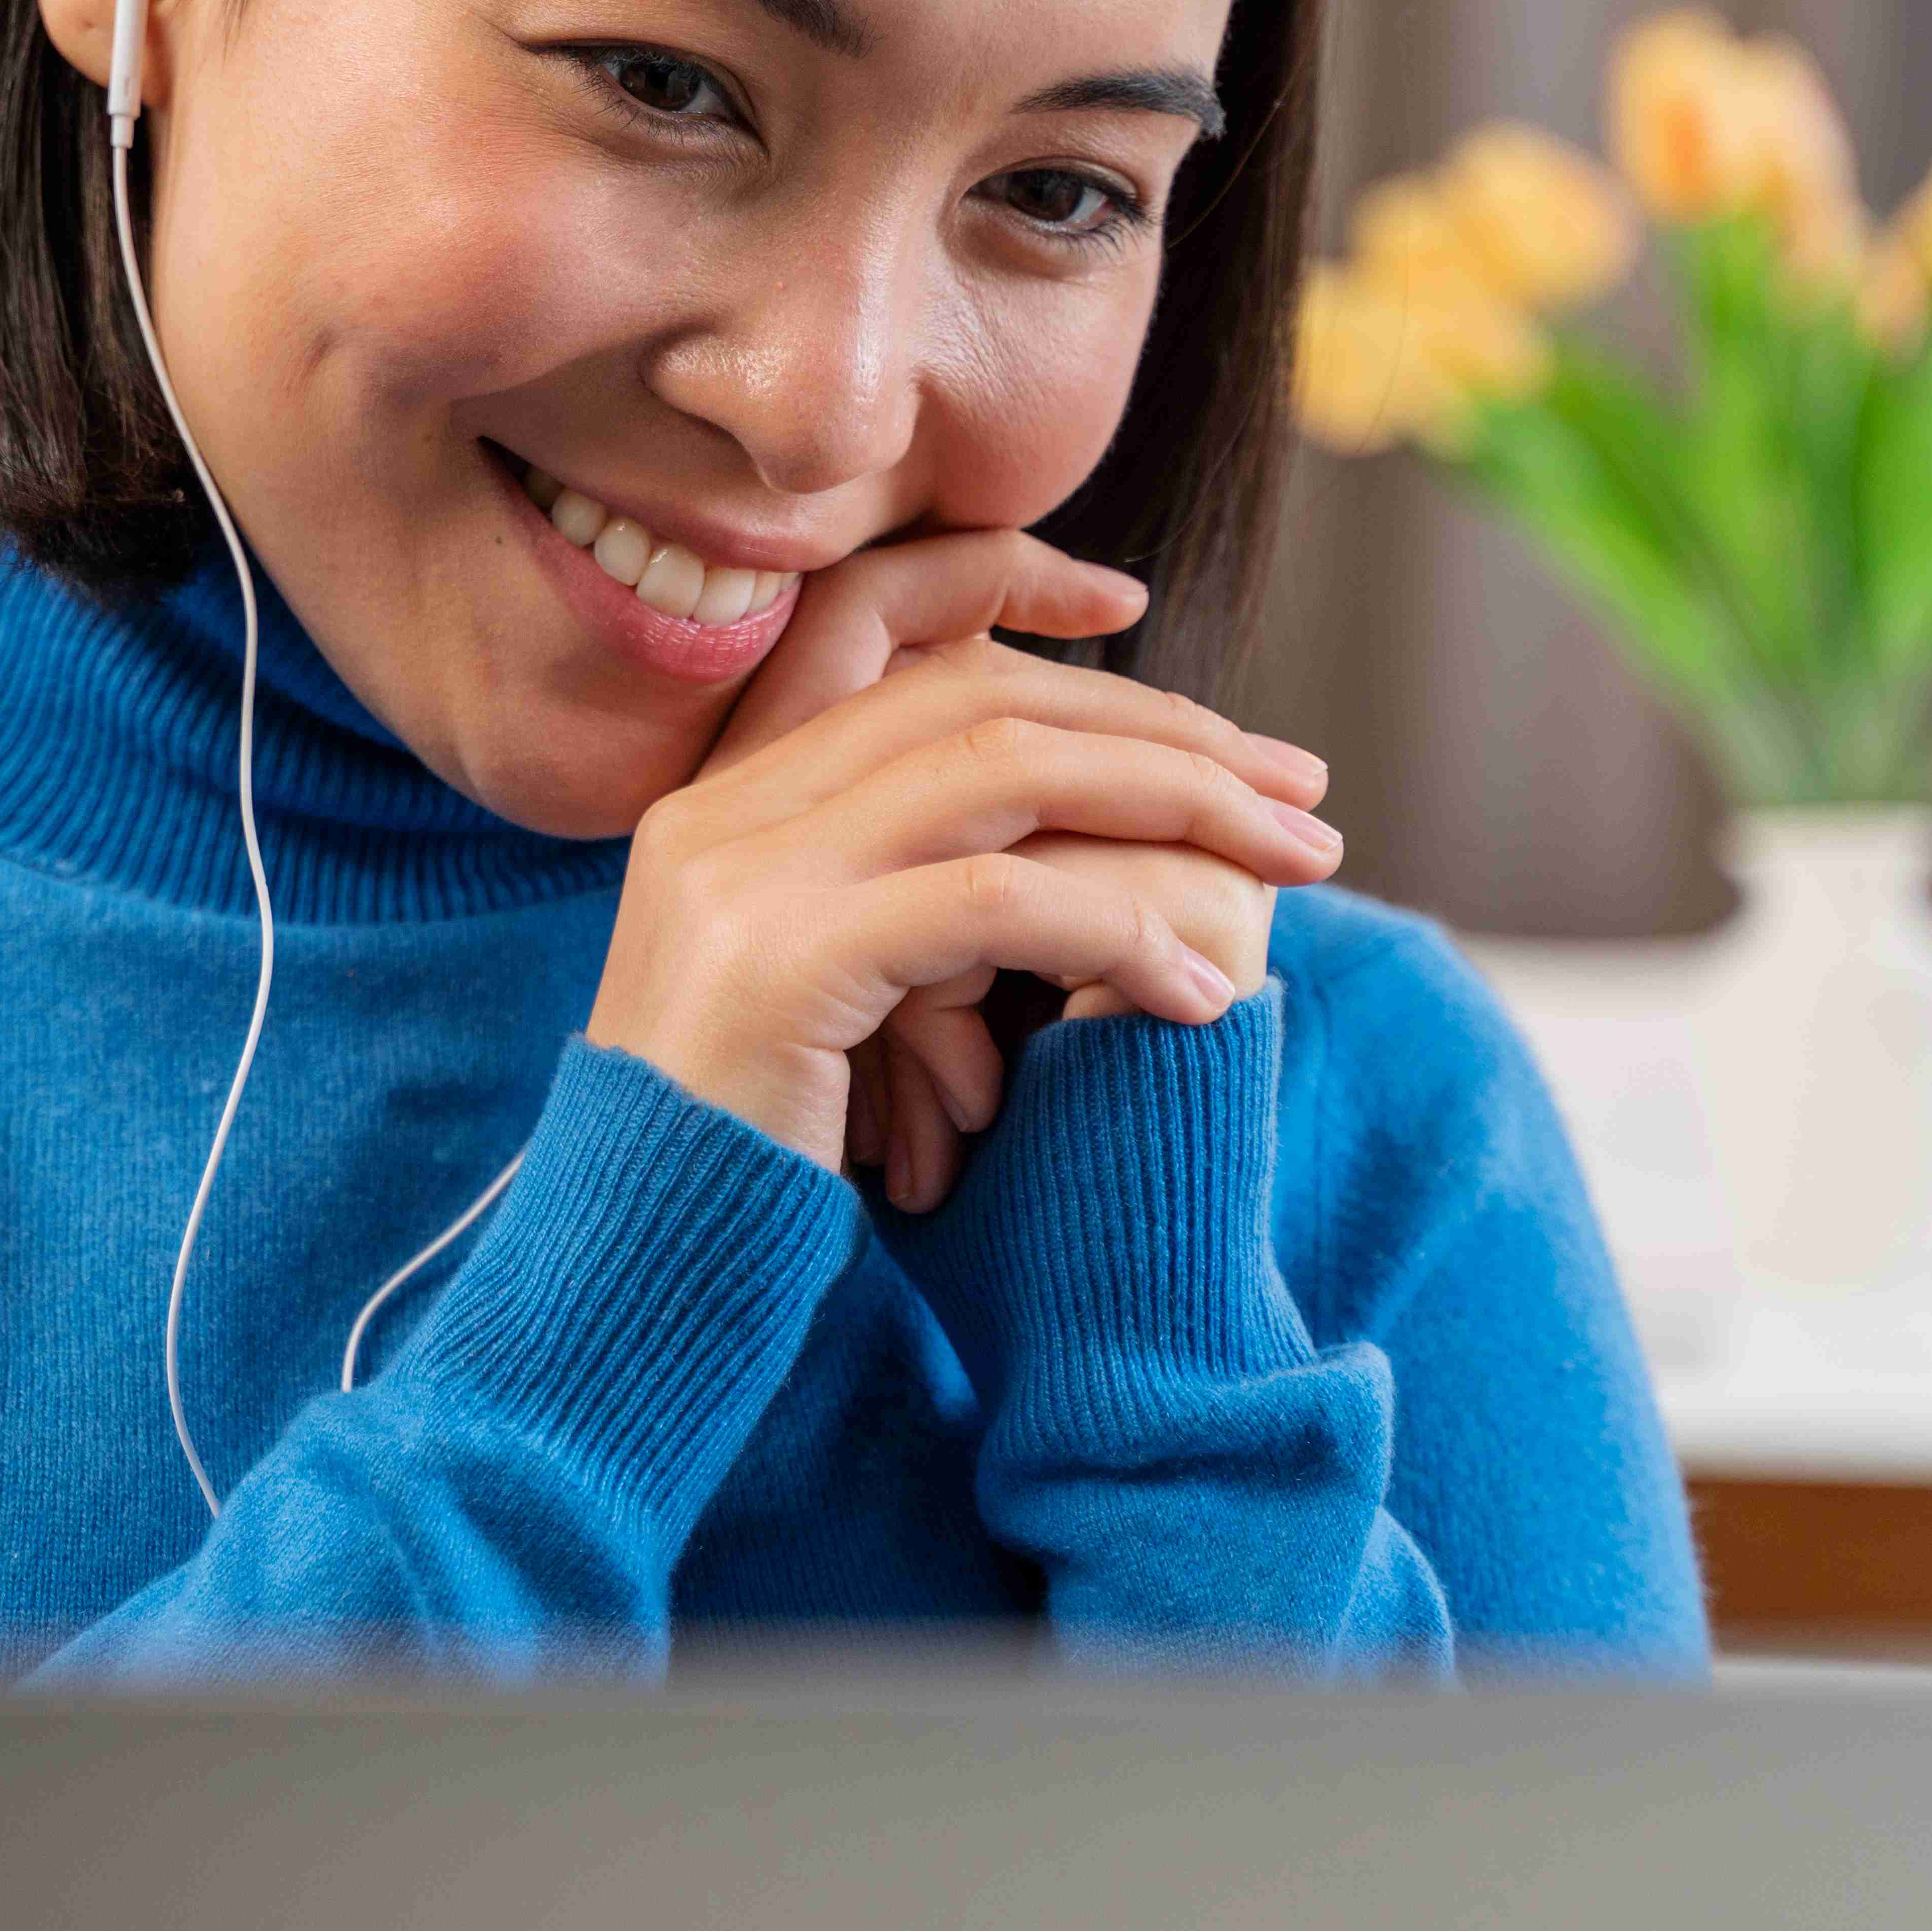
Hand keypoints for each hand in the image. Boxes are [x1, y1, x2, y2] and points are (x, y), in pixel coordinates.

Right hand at [586, 527, 1339, 1199]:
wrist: (626, 1281)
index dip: (1062, 649)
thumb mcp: (826, 999)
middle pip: (980, 701)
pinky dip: (1115, 933)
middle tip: (1304, 789)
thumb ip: (905, 907)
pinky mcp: (778, 964)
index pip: (912, 656)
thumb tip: (1073, 852)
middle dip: (1167, 735)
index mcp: (726, 802)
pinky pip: (987, 905)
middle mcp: (721, 812)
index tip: (1196, 692)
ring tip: (1295, 864)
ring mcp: (739, 879)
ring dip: (1173, 805)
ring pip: (1000, 771)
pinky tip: (1197, 995)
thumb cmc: (749, 1164)